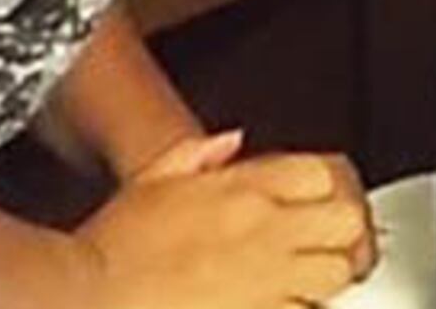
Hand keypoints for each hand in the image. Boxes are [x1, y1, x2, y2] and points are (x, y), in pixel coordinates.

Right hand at [75, 148, 373, 307]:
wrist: (90, 297)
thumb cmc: (114, 246)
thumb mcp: (150, 179)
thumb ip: (197, 153)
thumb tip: (231, 142)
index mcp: (240, 190)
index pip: (321, 173)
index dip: (323, 187)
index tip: (312, 201)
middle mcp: (263, 231)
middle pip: (346, 221)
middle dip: (341, 231)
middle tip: (325, 243)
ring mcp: (266, 280)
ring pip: (336, 273)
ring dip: (327, 276)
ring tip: (306, 281)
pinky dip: (300, 308)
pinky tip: (280, 304)